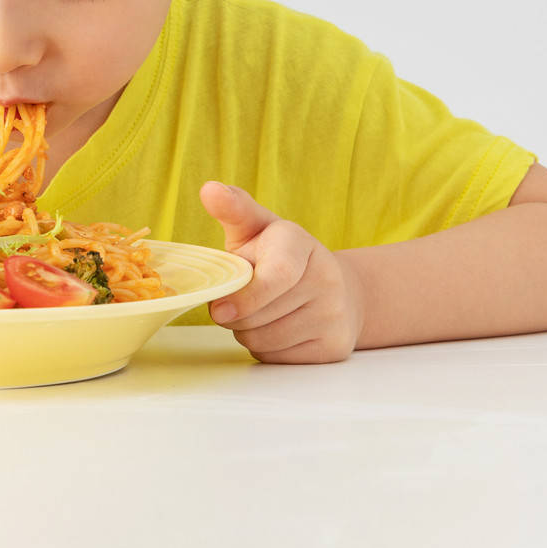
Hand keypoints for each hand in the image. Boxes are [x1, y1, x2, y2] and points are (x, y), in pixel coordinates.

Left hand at [199, 181, 364, 362]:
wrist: (337, 289)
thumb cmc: (279, 256)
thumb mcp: (257, 227)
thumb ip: (233, 209)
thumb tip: (209, 189)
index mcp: (300, 243)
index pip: (277, 276)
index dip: (244, 297)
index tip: (218, 309)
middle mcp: (326, 279)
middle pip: (257, 316)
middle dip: (235, 314)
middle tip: (238, 300)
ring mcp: (335, 315)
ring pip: (264, 340)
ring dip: (248, 331)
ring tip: (259, 312)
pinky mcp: (334, 347)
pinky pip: (278, 358)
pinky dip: (267, 349)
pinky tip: (277, 328)